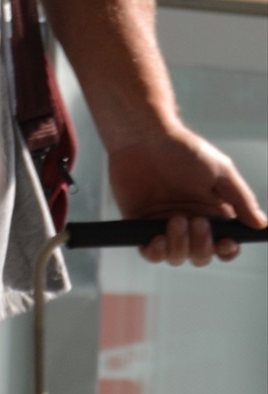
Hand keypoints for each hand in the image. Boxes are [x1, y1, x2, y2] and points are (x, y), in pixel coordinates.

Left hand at [107, 123, 266, 266]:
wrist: (142, 136)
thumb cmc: (182, 149)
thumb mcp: (220, 171)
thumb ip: (241, 199)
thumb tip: (261, 225)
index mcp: (212, 212)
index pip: (224, 244)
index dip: (227, 249)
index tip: (226, 242)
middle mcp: (189, 222)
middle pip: (202, 255)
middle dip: (202, 245)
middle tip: (196, 221)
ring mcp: (163, 224)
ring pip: (177, 256)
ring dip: (180, 245)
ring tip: (176, 219)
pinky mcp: (138, 223)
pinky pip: (149, 252)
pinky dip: (156, 253)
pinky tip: (158, 239)